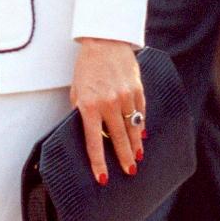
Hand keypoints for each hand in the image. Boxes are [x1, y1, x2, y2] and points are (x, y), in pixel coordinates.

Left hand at [70, 38, 145, 184]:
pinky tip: (142, 135)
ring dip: (135, 145)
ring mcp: (126, 98)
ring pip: (133, 129)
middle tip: (129, 171)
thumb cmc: (86, 67)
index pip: (94, 142)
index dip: (98, 163)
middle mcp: (109, 104)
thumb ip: (81, 110)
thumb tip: (88, 131)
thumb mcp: (76, 89)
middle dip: (124, 158)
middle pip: (118, 140)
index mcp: (89, 106)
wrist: (104, 43)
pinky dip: (141, 126)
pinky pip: (141, 114)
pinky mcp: (138, 91)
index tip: (102, 178)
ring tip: (137, 158)